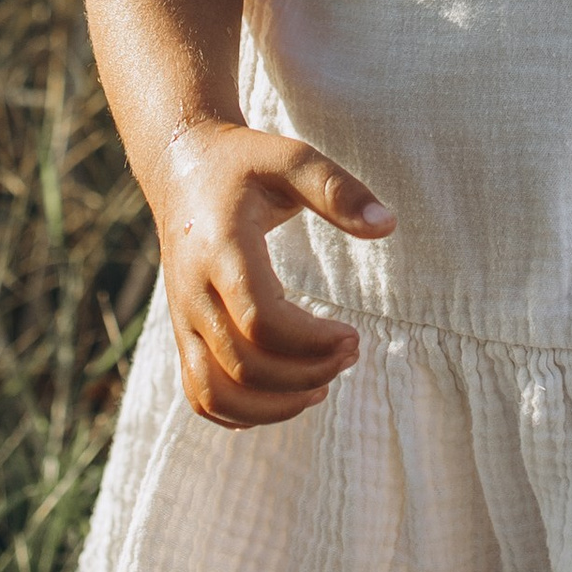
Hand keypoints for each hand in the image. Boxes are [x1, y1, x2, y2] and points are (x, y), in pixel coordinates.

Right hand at [155, 120, 394, 427]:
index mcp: (221, 249)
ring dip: (272, 406)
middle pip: (244, 364)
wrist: (182, 168)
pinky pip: (200, 394)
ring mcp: (183, 318)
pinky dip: (241, 412)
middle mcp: (194, 291)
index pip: (261, 320)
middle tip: (351, 352)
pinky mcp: (184, 333)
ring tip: (321, 387)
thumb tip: (389, 223)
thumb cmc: (244, 164)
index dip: (312, 342)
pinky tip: (286, 397)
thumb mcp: (291, 158)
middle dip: (306, 372)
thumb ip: (338, 189)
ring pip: (214, 393)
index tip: (355, 335)